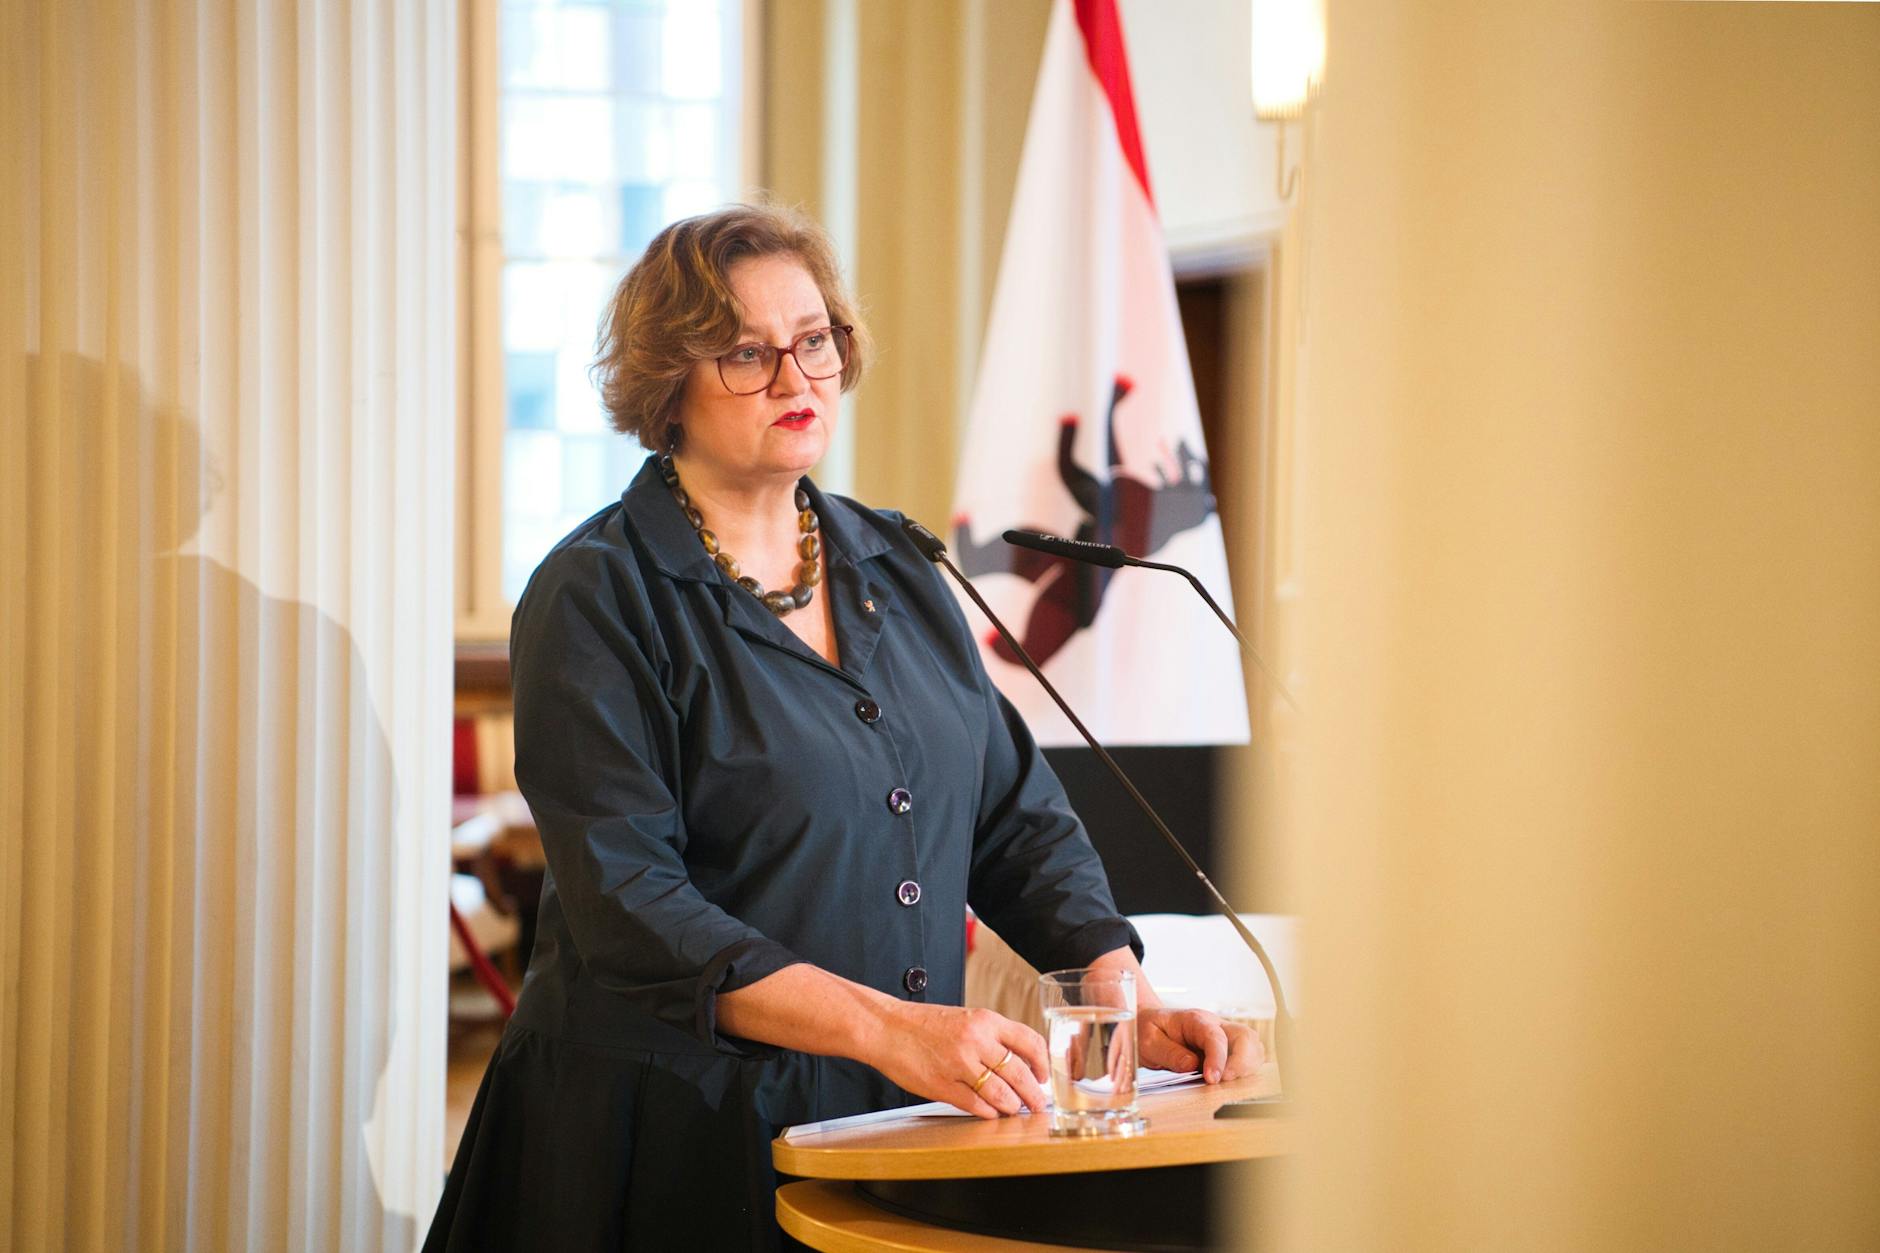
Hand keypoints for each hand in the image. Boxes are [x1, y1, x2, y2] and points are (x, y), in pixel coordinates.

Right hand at [862, 1002, 1051, 1118]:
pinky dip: (989, 1112)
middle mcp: (976, 1041)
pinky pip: (977, 1106)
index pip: (1030, 1042)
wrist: (886, 1028)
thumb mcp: (965, 1019)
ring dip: (1012, 1106)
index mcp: (985, 1020)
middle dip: (1033, 1095)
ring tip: (1014, 1109)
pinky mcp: (943, 1086)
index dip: (1043, 1064)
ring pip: (1002, 1094)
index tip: (1044, 1077)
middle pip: (1020, 1074)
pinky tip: (991, 1112)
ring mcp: (959, 1065)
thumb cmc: (924, 1024)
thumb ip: (991, 1037)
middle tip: (1037, 1104)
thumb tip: (1019, 1062)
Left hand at [1137, 1008, 1264, 1083]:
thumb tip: (1192, 1065)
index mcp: (1195, 1020)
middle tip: (1224, 1082)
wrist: (1149, 1025)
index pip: (1215, 1037)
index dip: (1218, 1059)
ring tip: (1228, 1082)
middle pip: (1245, 1037)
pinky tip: (1230, 1080)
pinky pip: (1248, 1057)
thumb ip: (1169, 1052)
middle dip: (1242, 1062)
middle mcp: (1215, 1025)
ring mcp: (1224, 1037)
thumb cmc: (1150, 1030)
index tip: (1213, 1079)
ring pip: (1253, 1046)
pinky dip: (1246, 1070)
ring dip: (1247, 1067)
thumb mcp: (1149, 1040)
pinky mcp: (1227, 1050)